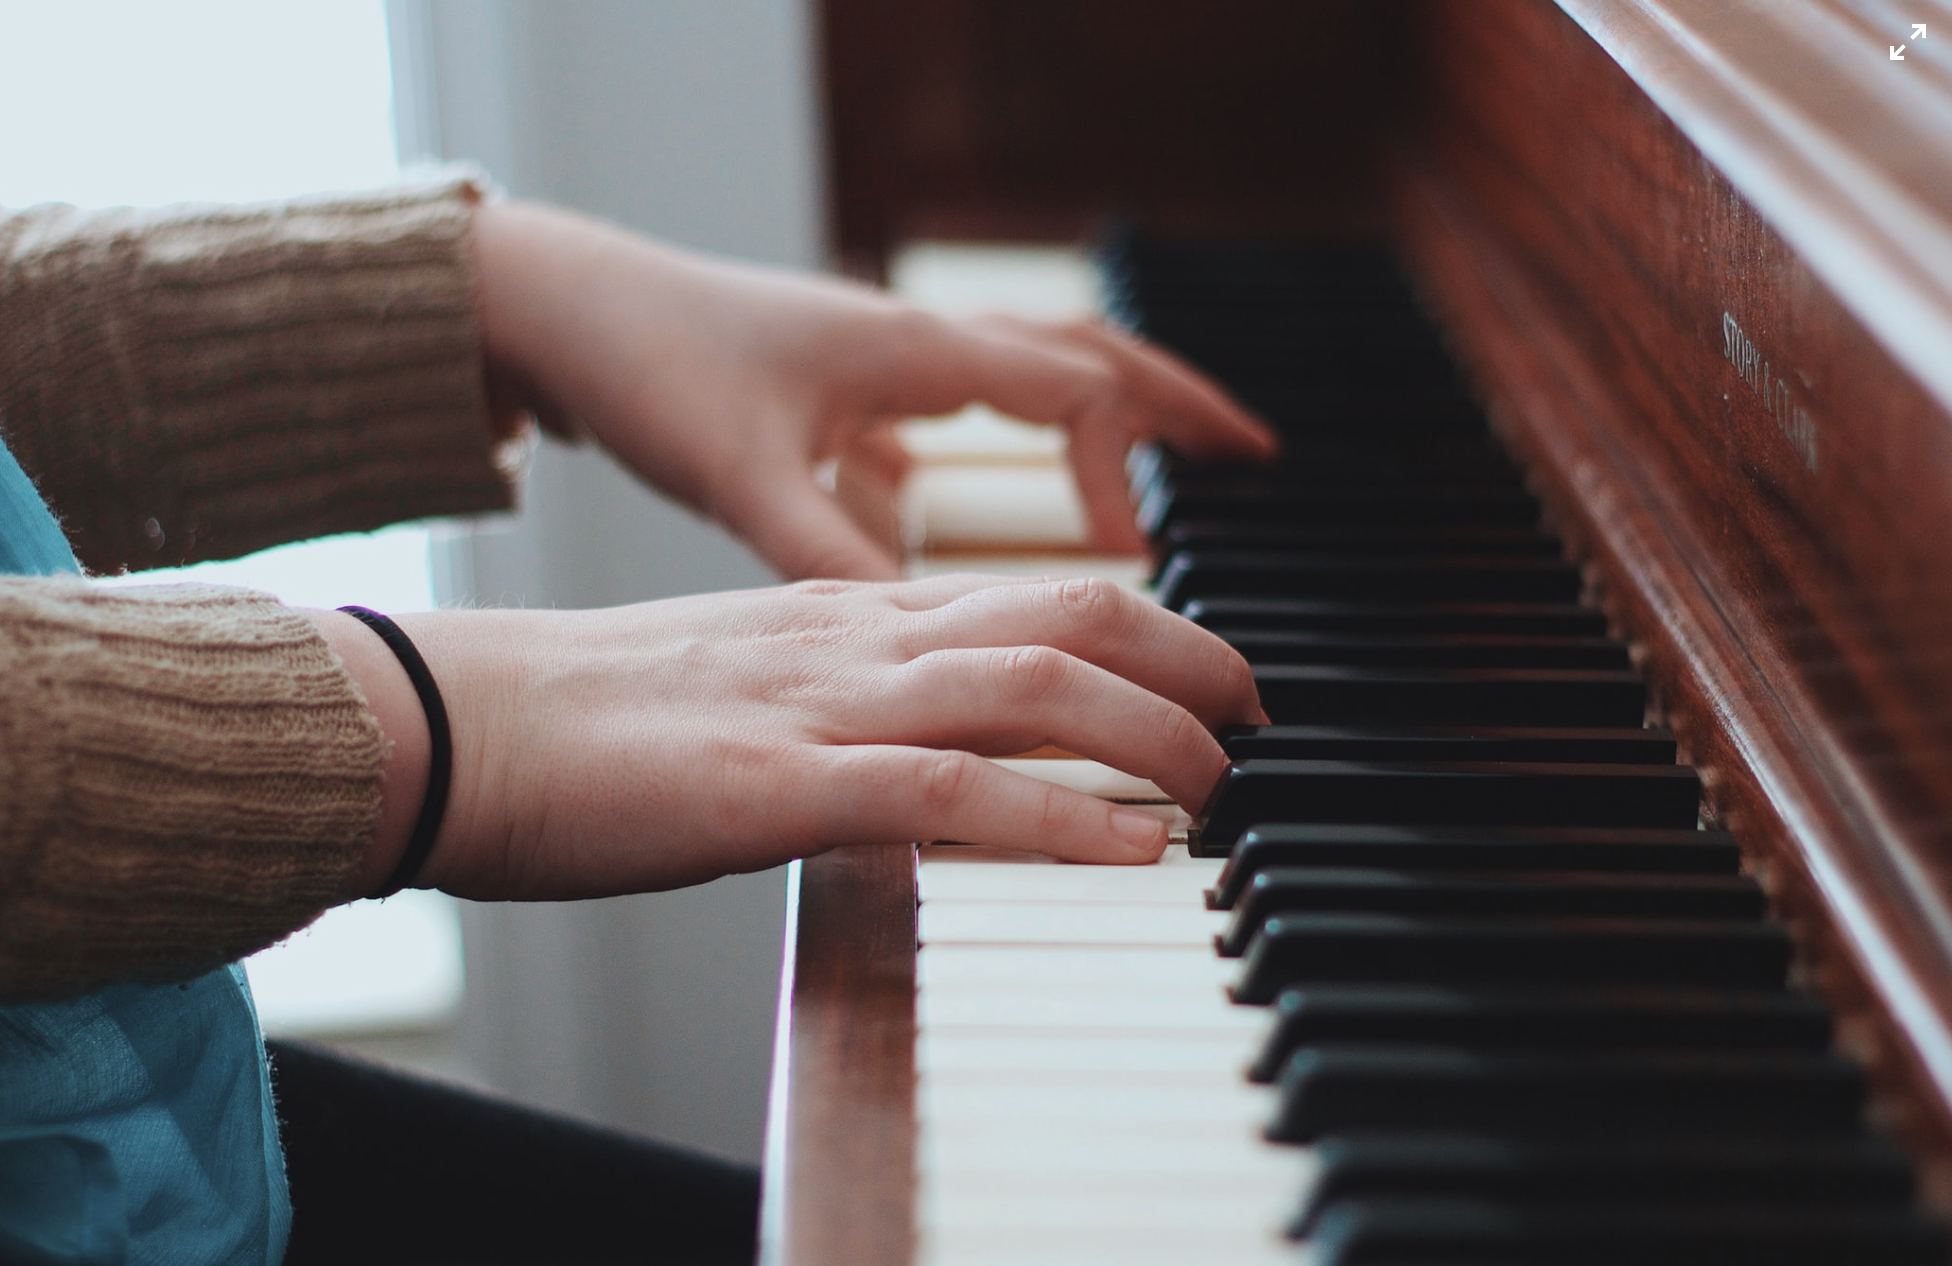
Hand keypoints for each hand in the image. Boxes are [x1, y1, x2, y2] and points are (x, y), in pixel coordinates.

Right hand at [315, 575, 1265, 898]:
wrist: (455, 718)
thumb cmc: (586, 717)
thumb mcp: (744, 683)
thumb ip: (843, 697)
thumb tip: (927, 752)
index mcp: (846, 611)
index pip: (1035, 591)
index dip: (1150, 624)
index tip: (1210, 675)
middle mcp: (854, 638)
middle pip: (1069, 611)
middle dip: (1190, 656)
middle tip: (1257, 718)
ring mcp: (820, 705)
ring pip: (1033, 687)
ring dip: (1154, 733)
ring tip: (1223, 784)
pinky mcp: (775, 787)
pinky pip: (947, 791)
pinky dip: (1058, 818)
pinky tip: (1132, 849)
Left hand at [471, 201, 1276, 579]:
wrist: (563, 306)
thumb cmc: (648, 367)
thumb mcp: (742, 476)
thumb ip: (830, 554)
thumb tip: (918, 635)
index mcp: (916, 352)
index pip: (1073, 395)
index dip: (1125, 476)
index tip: (1142, 558)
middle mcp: (916, 344)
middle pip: (1085, 357)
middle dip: (1176, 403)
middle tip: (1255, 453)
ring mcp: (884, 362)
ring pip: (1030, 374)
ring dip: (1106, 415)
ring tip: (1163, 467)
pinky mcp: (844, 389)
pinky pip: (958, 405)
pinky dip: (1004, 442)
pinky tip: (980, 495)